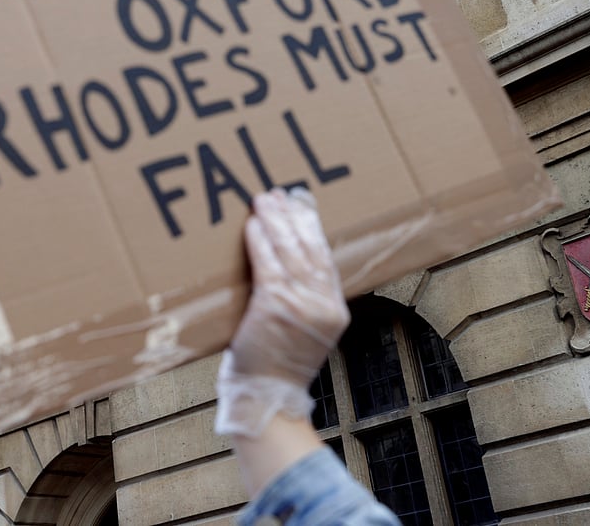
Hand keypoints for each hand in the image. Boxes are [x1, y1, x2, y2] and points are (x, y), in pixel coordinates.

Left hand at [216, 187, 349, 436]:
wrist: (267, 397)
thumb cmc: (275, 366)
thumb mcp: (303, 334)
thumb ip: (304, 303)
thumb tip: (287, 269)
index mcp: (335, 310)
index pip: (327, 258)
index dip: (314, 228)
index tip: (304, 203)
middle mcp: (323, 304)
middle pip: (311, 249)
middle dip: (296, 217)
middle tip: (283, 192)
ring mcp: (302, 304)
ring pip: (291, 251)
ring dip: (277, 221)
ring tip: (265, 200)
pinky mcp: (276, 306)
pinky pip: (269, 264)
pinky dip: (261, 241)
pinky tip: (254, 224)